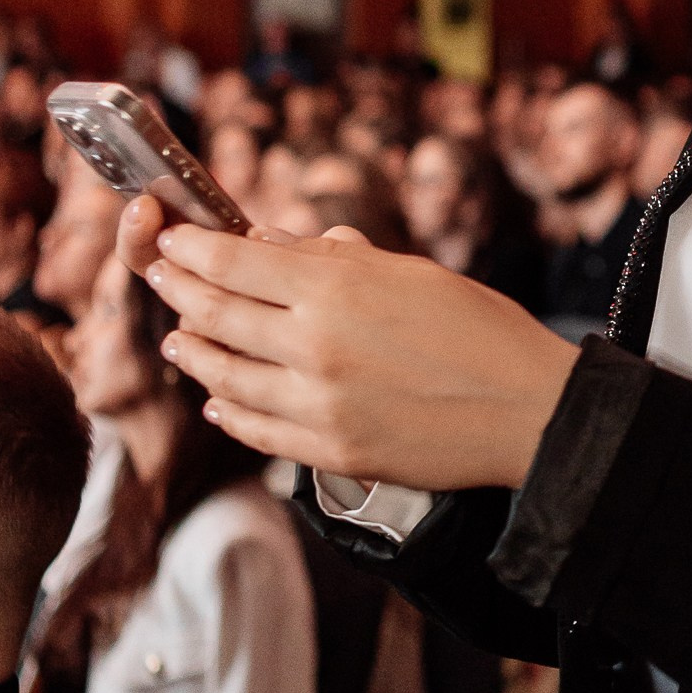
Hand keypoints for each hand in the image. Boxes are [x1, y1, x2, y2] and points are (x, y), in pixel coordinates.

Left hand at [119, 198, 577, 489]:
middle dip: (179, 291)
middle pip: (216, 315)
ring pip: (225, 376)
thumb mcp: (409, 272)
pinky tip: (218, 399)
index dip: (192, 249)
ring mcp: (318, 406)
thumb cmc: (480, 330)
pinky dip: (228, 411)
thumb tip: (266, 243)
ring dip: (194, 353)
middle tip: (162, 277)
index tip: (175, 240)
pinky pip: (256, 430)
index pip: (233, 263)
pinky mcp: (330, 453)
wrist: (529, 412)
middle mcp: (315, 347)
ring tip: (178, 340)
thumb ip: (332, 258)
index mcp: (336, 290)